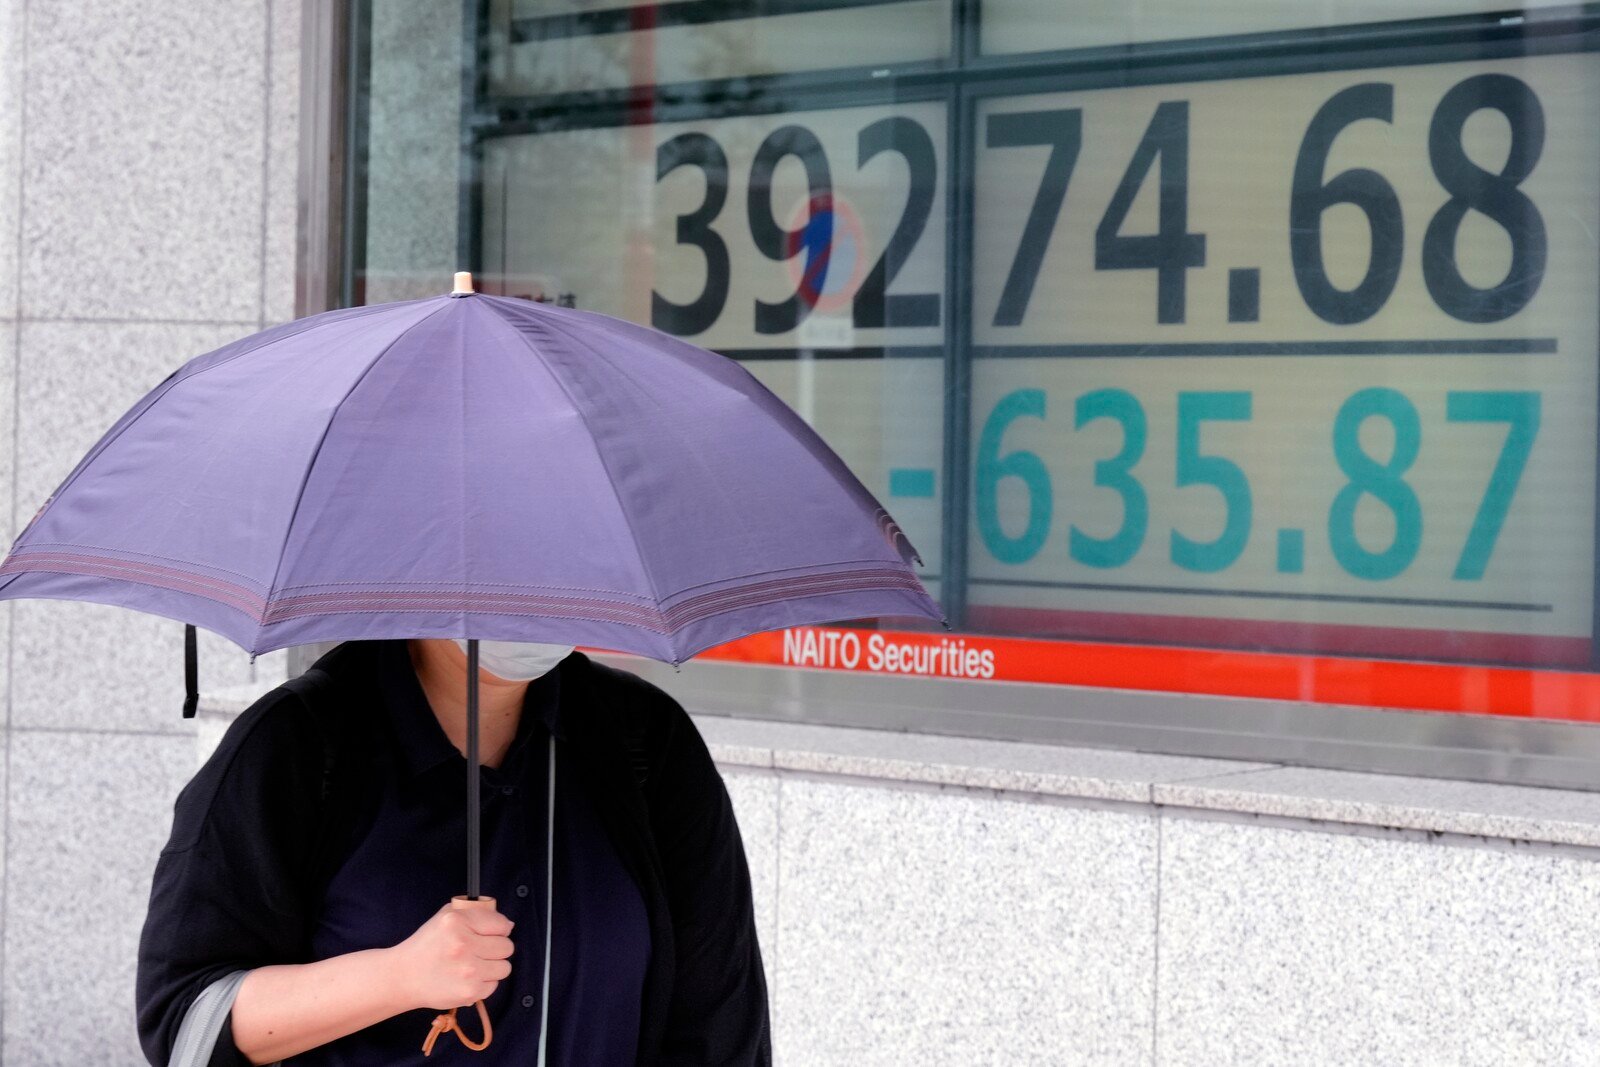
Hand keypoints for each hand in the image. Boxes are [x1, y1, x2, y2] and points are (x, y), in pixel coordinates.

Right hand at [390, 900, 514, 1009]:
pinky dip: (484, 983)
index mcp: (456, 922)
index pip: (501, 924)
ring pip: (504, 967)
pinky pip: (494, 986)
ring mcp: (467, 970)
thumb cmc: (427, 945)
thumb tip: (508, 925)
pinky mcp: (469, 992)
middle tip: (479, 951)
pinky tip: (466, 979)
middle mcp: (462, 945)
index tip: (491, 934)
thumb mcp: (446, 916)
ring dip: (492, 967)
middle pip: (506, 947)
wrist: (404, 976)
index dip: (499, 929)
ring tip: (473, 965)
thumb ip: (476, 913)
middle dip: (496, 948)